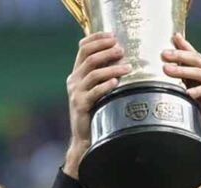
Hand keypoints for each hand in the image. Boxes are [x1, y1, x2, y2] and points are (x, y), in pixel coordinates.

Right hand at [63, 32, 129, 178]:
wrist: (85, 139)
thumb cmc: (95, 113)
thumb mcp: (96, 90)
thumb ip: (102, 74)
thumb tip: (121, 57)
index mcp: (76, 74)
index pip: (83, 48)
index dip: (96, 39)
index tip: (112, 35)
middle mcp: (73, 81)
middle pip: (88, 58)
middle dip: (106, 50)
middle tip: (122, 49)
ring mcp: (75, 93)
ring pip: (93, 74)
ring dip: (111, 68)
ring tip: (127, 67)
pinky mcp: (80, 106)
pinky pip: (94, 92)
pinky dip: (106, 86)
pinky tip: (117, 83)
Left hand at [162, 34, 200, 150]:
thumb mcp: (186, 103)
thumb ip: (180, 90)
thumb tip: (160, 80)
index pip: (194, 58)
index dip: (185, 46)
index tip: (173, 37)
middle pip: (197, 60)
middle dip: (180, 55)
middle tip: (164, 54)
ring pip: (200, 72)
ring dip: (183, 70)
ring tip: (167, 70)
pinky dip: (198, 90)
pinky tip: (187, 93)